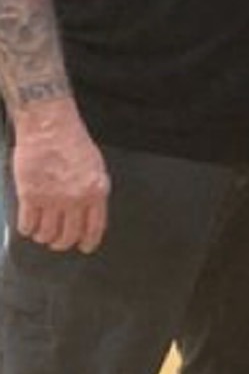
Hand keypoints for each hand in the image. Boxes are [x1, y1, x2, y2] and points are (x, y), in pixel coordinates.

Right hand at [9, 98, 110, 252]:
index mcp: (95, 191)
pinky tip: (28, 226)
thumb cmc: (72, 141)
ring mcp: (52, 199)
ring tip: (42, 233)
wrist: (49, 126)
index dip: (89, 241)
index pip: (95, 227)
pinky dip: (27, 229)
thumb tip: (89, 212)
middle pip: (68, 235)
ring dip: (44, 237)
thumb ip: (93, 190)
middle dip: (62, 243)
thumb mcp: (95, 167)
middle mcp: (75, 199)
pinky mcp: (30, 196)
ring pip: (47, 234)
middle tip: (58, 242)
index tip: (85, 247)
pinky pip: (28, 224)